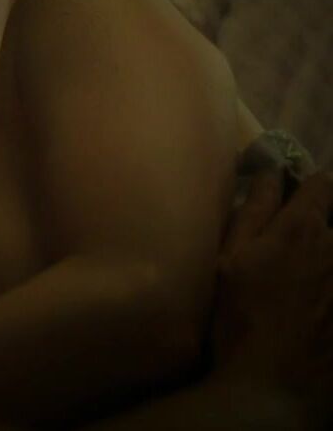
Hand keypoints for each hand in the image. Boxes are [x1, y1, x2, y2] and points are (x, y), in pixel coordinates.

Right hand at [211, 169, 332, 424]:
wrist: (275, 383)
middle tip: (285, 249)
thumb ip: (252, 212)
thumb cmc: (240, 319)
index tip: (289, 193)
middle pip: (331, 221)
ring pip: (332, 253)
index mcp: (302, 228)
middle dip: (314, 226)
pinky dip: (323, 285)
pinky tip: (305, 304)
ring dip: (320, 258)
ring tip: (295, 283)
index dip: (306, 185)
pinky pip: (332, 283)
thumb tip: (268, 171)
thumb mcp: (230, 260)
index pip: (321, 184)